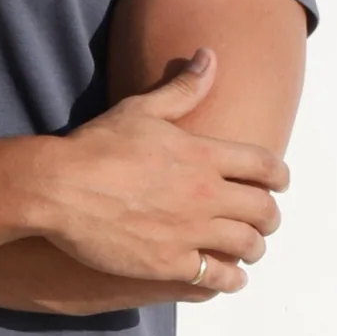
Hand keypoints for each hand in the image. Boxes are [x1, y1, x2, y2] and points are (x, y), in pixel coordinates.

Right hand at [32, 47, 286, 292]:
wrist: (57, 187)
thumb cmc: (95, 146)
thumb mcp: (140, 109)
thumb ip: (182, 88)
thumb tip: (209, 56)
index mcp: (203, 154)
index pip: (265, 166)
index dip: (279, 177)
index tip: (279, 184)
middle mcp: (204, 194)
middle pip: (263, 210)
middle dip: (269, 217)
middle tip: (263, 221)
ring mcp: (189, 231)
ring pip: (246, 246)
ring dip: (253, 248)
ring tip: (248, 251)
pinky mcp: (169, 263)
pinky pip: (216, 278)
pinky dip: (229, 280)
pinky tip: (228, 279)